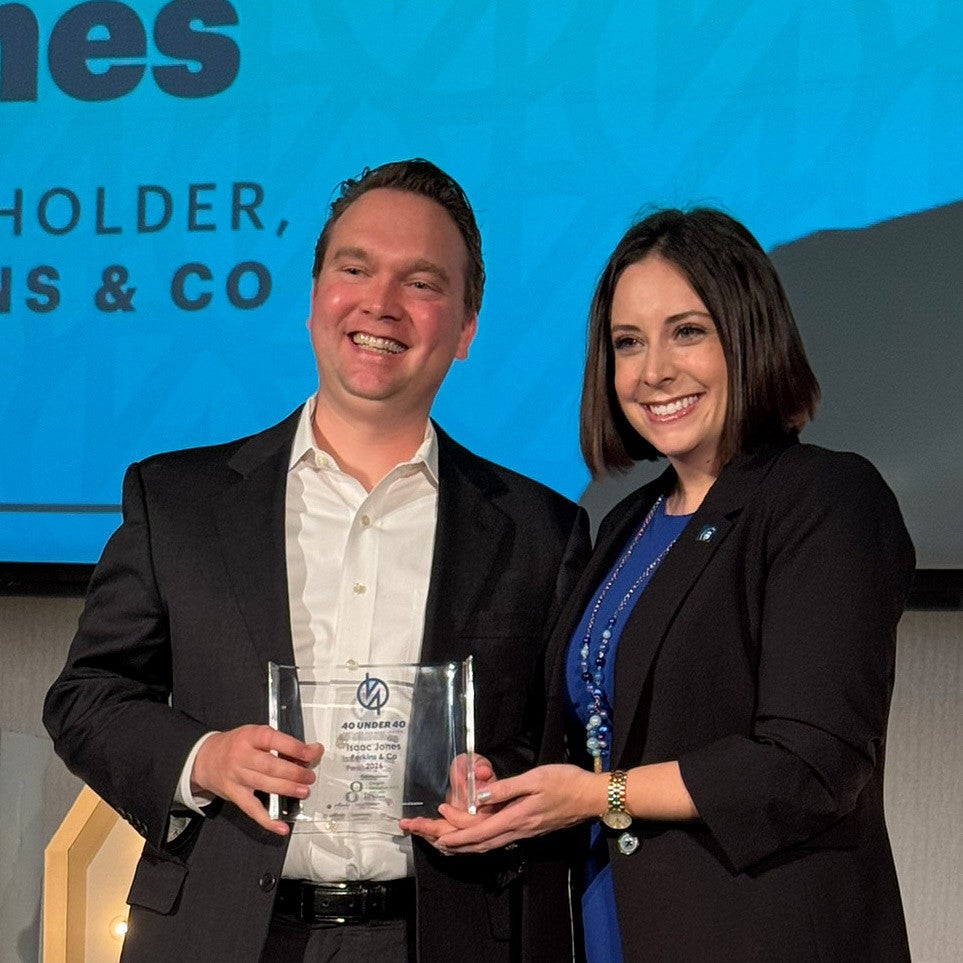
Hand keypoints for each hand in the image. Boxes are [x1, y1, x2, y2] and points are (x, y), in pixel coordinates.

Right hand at [192, 724, 323, 835]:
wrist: (205, 758)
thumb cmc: (236, 745)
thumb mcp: (255, 735)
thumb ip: (281, 743)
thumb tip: (310, 752)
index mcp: (250, 736)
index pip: (274, 740)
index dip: (294, 747)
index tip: (312, 753)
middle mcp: (242, 756)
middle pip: (270, 766)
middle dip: (294, 772)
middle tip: (309, 777)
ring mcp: (237, 777)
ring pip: (264, 785)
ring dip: (287, 789)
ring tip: (304, 791)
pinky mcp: (234, 795)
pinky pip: (252, 809)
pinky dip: (267, 820)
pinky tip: (281, 826)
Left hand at [419, 763, 605, 852]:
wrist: (591, 797)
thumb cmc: (566, 783)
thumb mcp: (535, 778)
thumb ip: (506, 787)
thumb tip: (479, 794)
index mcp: (517, 817)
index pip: (481, 832)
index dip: (458, 836)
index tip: (438, 838)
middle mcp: (518, 830)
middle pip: (481, 843)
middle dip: (455, 844)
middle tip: (432, 841)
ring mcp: (524, 832)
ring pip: (489, 844)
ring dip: (466, 845)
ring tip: (446, 843)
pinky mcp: (529, 829)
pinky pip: (499, 839)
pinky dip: (481, 841)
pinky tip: (475, 838)